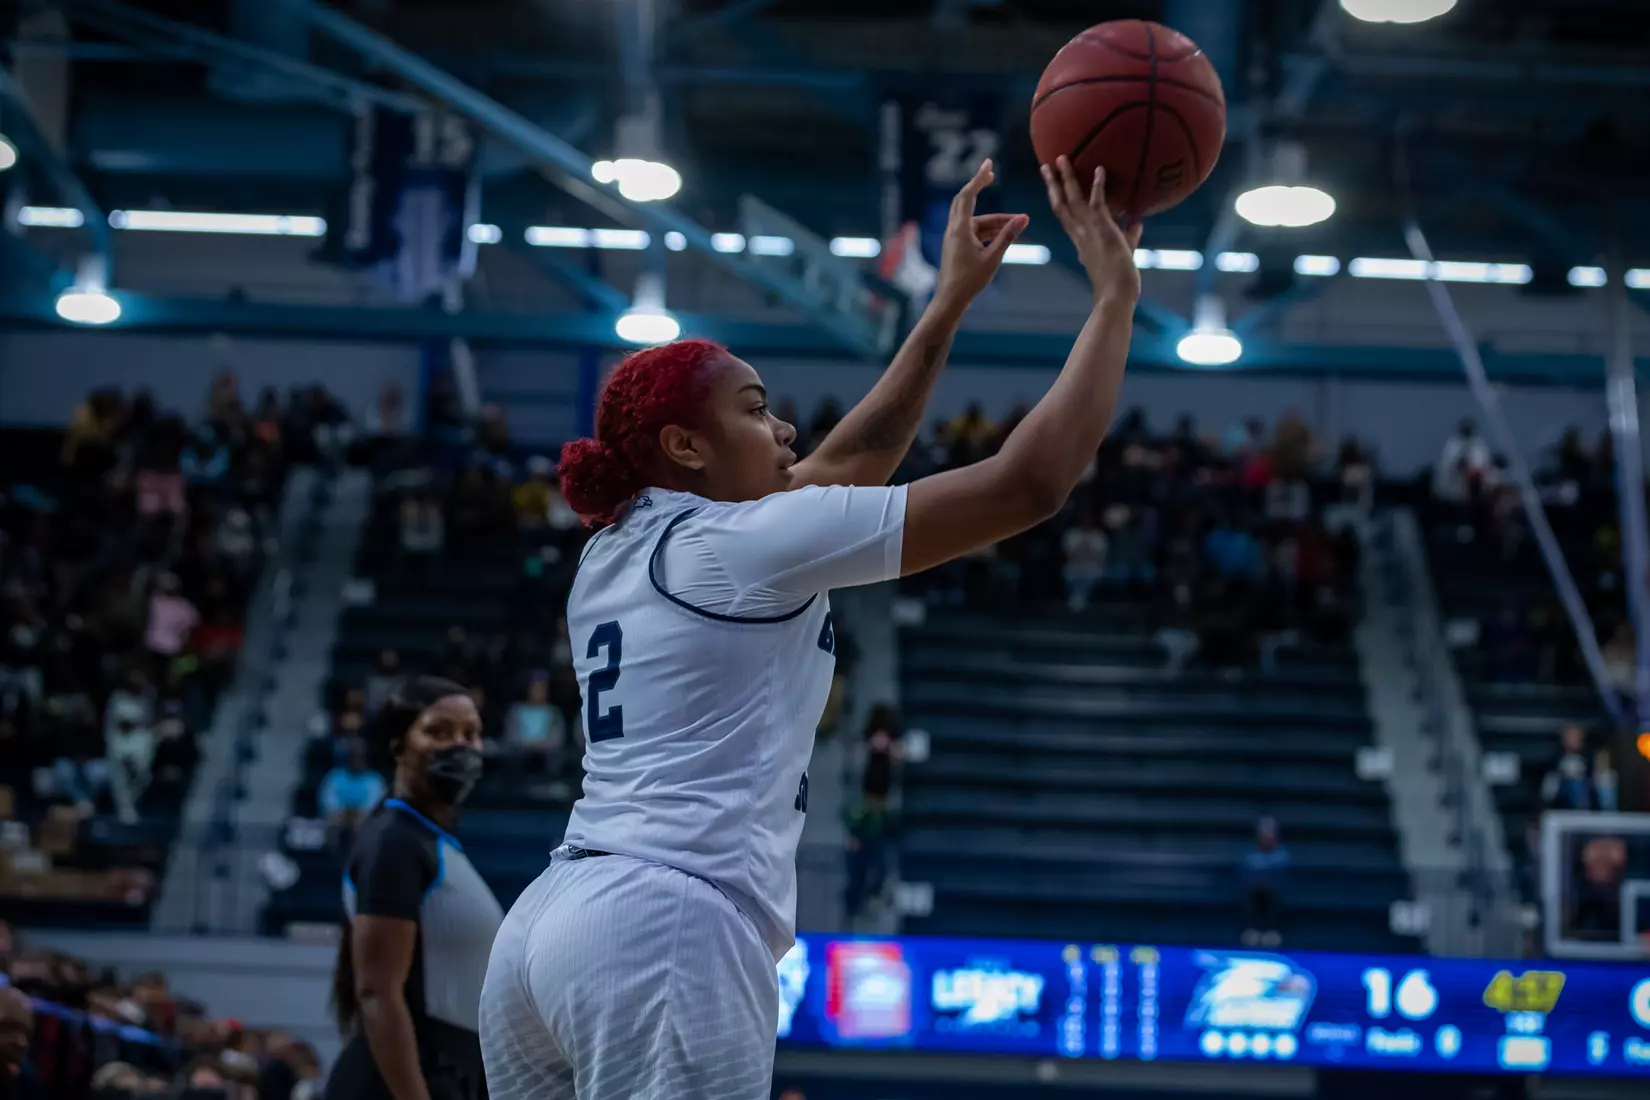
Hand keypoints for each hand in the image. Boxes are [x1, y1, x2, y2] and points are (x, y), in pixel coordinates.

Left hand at [933, 159, 1029, 310]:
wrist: (950, 300)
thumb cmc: (969, 281)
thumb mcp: (993, 258)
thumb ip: (1008, 236)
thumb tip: (1024, 218)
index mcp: (960, 229)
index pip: (968, 195)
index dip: (979, 178)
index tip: (989, 164)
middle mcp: (954, 229)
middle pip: (965, 200)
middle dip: (979, 186)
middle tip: (992, 174)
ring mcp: (954, 237)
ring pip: (974, 219)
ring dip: (994, 219)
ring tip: (1017, 223)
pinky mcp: (956, 246)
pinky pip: (973, 231)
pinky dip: (988, 229)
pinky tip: (1003, 234)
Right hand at [1041, 156, 1143, 305]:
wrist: (1115, 294)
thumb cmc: (1118, 280)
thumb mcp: (1124, 251)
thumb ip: (1129, 234)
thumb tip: (1137, 220)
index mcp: (1079, 240)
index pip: (1064, 215)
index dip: (1057, 199)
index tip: (1052, 186)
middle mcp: (1079, 233)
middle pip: (1060, 204)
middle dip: (1052, 184)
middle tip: (1046, 165)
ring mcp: (1088, 230)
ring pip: (1071, 199)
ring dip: (1066, 178)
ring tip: (1061, 158)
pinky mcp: (1102, 229)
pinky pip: (1097, 202)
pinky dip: (1098, 185)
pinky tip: (1100, 169)